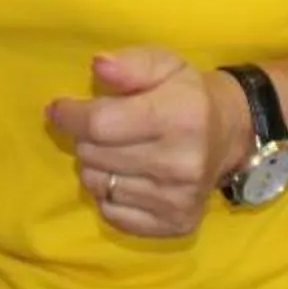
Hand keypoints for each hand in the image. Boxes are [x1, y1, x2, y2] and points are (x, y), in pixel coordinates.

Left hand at [45, 48, 244, 239]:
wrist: (229, 133)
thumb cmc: (186, 94)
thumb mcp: (163, 64)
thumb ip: (129, 64)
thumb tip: (98, 66)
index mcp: (179, 116)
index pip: (100, 124)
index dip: (70, 115)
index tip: (58, 109)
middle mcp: (181, 163)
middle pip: (94, 155)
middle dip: (85, 138)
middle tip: (100, 128)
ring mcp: (179, 199)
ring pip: (98, 186)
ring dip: (95, 166)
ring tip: (115, 151)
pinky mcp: (176, 224)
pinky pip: (112, 214)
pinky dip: (109, 195)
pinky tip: (127, 177)